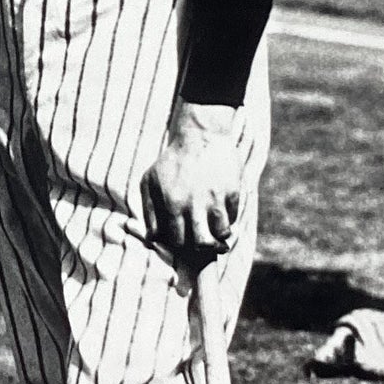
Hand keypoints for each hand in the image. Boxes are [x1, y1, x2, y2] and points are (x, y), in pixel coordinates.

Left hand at [139, 101, 242, 269]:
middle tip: (204, 243)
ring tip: (215, 233)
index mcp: (172, 204)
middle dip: (203, 248)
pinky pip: (233, 217)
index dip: (182, 245)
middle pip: (202, 243)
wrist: (200, 135)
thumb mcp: (149, 182)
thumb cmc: (171, 162)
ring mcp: (216, 198)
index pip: (179, 241)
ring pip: (222, 234)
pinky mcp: (233, 191)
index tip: (185, 240)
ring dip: (219, 237)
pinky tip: (222, 214)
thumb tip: (152, 240)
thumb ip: (149, 213)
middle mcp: (194, 204)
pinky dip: (229, 220)